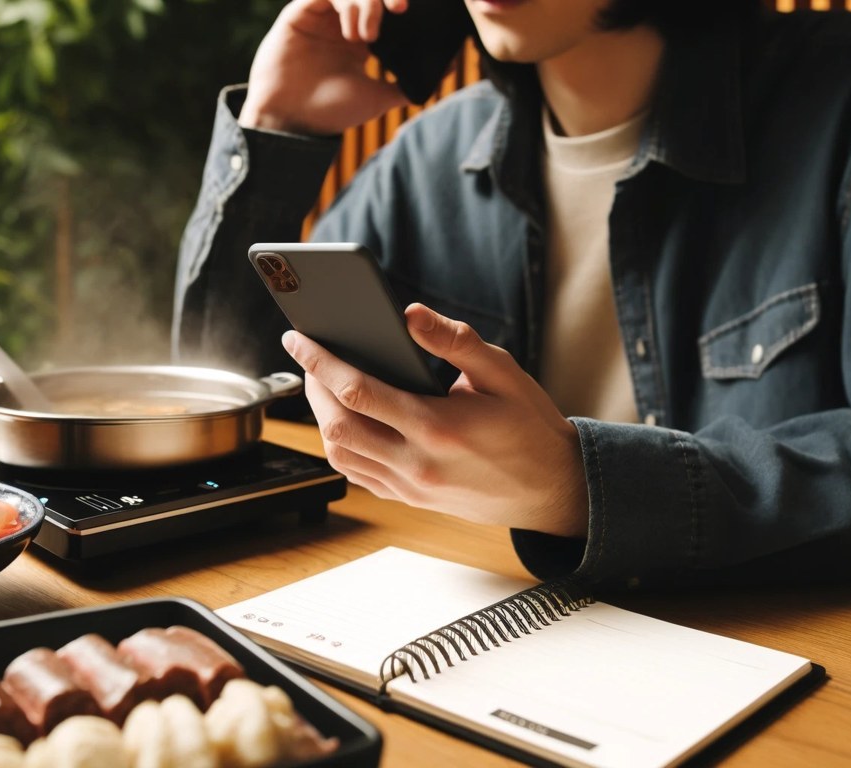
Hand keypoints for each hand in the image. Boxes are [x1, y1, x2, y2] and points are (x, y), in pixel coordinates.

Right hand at [240, 0, 410, 135]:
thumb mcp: (379, 98)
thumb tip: (446, 70)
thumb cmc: (332, 111)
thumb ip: (408, 84)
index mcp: (363, 36)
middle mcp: (343, 20)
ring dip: (366, 2)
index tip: (411, 12)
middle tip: (400, 9)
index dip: (399, 1)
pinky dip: (343, 2)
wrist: (294, 121)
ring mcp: (322, 14)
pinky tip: (349, 30)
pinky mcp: (300, 12)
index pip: (385, 4)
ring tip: (367, 36)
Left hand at [282, 303, 588, 536]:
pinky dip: (341, 446)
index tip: (297, 337)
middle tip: (308, 357)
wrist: (553, 489)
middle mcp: (418, 463)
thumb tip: (409, 314)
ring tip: (322, 384)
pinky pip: (358, 475)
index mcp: (438, 427)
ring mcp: (411, 488)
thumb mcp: (503, 373)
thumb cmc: (530, 426)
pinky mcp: (410, 500)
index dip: (319, 361)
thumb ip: (455, 341)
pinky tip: (345, 419)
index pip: (358, 390)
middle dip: (312, 387)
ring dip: (322, 418)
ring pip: (341, 455)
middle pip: (337, 425)